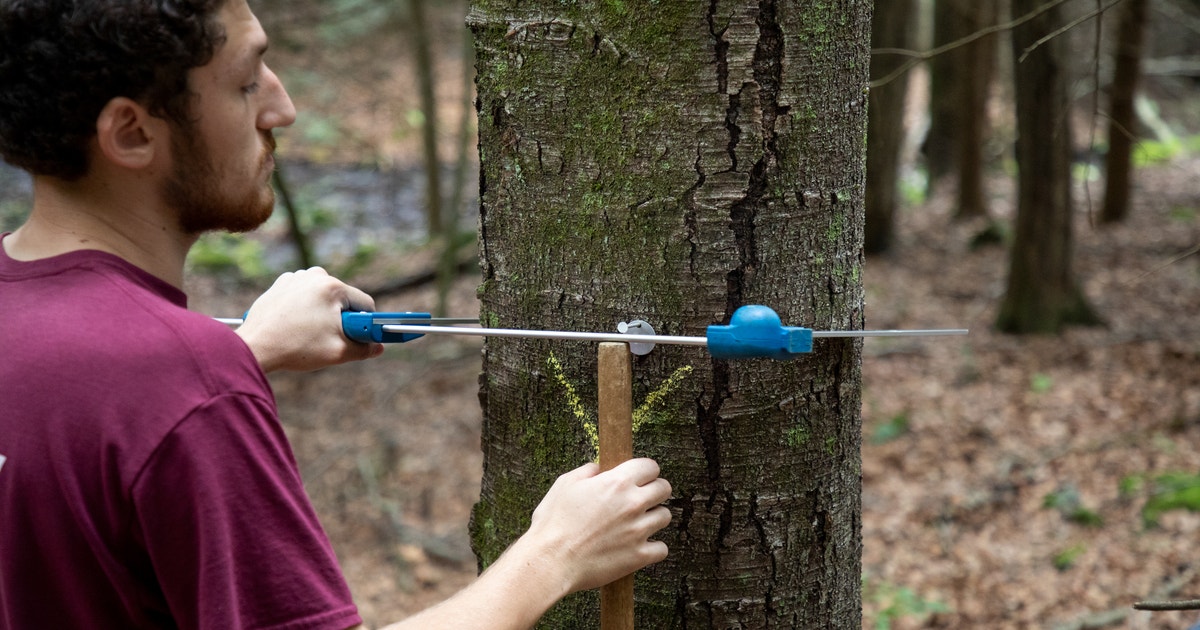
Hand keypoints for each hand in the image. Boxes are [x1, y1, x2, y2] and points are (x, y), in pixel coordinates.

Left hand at [235, 267, 383, 372]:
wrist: (254, 347)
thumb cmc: (296, 347)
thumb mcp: (338, 352)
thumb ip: (364, 348)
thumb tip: (378, 347)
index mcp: (332, 287)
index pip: (365, 304)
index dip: (366, 324)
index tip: (358, 338)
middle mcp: (315, 275)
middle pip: (343, 299)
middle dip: (342, 319)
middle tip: (327, 339)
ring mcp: (295, 278)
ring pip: (323, 298)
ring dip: (323, 314)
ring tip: (307, 334)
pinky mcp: (280, 285)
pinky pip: (304, 296)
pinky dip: (304, 310)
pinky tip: (294, 326)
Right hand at [519, 458, 672, 594]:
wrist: (551, 561)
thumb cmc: (553, 523)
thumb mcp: (565, 485)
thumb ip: (587, 472)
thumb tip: (598, 469)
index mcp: (616, 482)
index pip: (650, 466)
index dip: (645, 470)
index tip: (641, 477)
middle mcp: (632, 504)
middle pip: (664, 488)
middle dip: (655, 490)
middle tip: (643, 498)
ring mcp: (638, 530)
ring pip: (665, 516)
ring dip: (654, 517)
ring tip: (639, 522)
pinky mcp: (639, 556)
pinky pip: (662, 548)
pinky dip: (653, 547)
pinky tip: (640, 545)